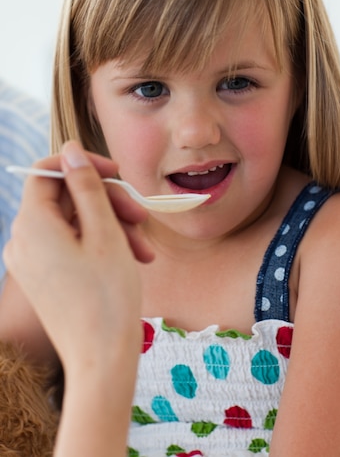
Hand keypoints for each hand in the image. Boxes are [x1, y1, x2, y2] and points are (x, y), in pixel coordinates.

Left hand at [4, 140, 152, 377]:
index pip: (48, 171)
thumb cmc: (107, 296)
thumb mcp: (104, 231)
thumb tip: (70, 150)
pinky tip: (133, 258)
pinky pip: (71, 245)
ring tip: (145, 248)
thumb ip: (86, 186)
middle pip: (66, 199)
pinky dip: (101, 245)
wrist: (101, 360)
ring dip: (112, 227)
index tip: (116, 173)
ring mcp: (32, 260)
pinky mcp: (44, 277)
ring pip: (74, 223)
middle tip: (142, 217)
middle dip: (108, 203)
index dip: (83, 165)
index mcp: (32, 224)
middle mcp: (23, 240)